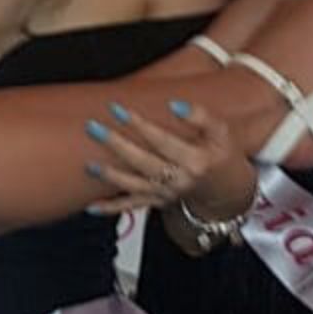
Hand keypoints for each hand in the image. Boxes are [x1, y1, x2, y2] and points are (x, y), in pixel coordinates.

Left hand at [83, 96, 253, 222]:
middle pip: (144, 162)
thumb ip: (201, 116)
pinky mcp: (156, 202)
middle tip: (93, 127)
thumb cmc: (218, 153)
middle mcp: (180, 179)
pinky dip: (111, 208)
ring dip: (110, 176)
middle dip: (117, 145)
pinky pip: (131, 207)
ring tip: (89, 165)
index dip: (140, 124)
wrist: (223, 187)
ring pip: (135, 186)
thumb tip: (175, 104)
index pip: (162, 140)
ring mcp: (166, 193)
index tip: (117, 108)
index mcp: (196, 160)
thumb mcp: (220, 131)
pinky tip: (91, 207)